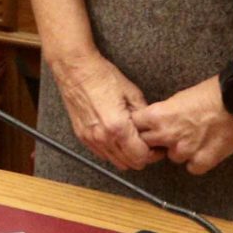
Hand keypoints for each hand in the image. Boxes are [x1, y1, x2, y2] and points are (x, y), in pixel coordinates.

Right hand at [45, 46, 155, 169]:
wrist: (75, 69)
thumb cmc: (101, 76)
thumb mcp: (132, 93)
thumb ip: (143, 116)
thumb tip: (152, 129)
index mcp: (118, 127)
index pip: (141, 157)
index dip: (153, 154)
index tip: (157, 147)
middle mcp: (102, 137)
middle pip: (129, 164)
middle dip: (141, 157)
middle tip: (147, 145)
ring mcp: (90, 138)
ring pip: (115, 162)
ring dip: (126, 156)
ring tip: (132, 141)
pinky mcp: (81, 135)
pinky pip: (101, 153)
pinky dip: (112, 151)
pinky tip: (117, 138)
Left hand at [133, 76, 232, 174]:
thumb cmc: (210, 93)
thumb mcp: (177, 98)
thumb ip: (162, 114)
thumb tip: (155, 123)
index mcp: (157, 116)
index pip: (134, 127)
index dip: (139, 128)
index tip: (144, 129)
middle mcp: (167, 135)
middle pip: (147, 146)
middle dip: (154, 142)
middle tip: (167, 136)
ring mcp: (185, 150)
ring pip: (171, 157)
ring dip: (178, 151)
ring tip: (193, 138)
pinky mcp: (203, 160)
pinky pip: (192, 168)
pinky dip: (197, 161)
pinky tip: (205, 148)